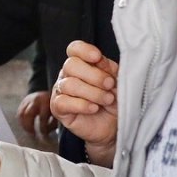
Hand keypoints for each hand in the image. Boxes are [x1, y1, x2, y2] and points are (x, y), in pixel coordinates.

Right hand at [17, 91, 56, 135]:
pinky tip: (26, 127)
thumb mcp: (55, 113)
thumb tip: (45, 134)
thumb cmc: (53, 107)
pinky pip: (19, 114)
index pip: (42, 117)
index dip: (43, 128)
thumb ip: (52, 123)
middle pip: (28, 114)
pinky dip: (22, 122)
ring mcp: (27, 100)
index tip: (44, 135)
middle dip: (29, 126)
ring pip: (21, 114)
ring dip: (24, 125)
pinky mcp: (23, 103)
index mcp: (46, 102)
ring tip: (29, 133)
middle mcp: (35, 100)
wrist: (47, 93)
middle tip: (33, 135)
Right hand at [51, 41, 118, 166]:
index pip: (74, 49)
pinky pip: (63, 102)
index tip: (97, 57)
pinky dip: (82, 105)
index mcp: (81, 63)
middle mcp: (68, 75)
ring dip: (92, 92)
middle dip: (94, 75)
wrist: (113, 127)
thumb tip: (100, 60)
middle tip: (110, 85)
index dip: (84, 50)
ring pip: (69, 84)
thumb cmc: (114, 101)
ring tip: (108, 100)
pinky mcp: (58, 108)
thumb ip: (109, 69)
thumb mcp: (117, 82)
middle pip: (70, 65)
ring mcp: (61, 91)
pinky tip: (94, 108)